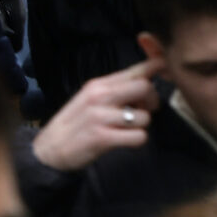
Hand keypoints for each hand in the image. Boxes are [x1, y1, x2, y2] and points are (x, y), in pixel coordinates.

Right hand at [31, 58, 162, 170]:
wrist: (49, 150)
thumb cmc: (76, 123)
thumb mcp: (91, 98)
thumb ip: (117, 89)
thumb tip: (148, 83)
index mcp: (99, 84)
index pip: (136, 69)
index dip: (158, 66)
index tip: (167, 69)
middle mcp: (100, 96)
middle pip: (145, 88)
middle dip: (152, 101)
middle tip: (142, 111)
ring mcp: (100, 116)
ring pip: (144, 116)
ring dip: (142, 125)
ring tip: (125, 129)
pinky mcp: (102, 137)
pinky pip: (138, 137)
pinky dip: (137, 141)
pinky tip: (123, 141)